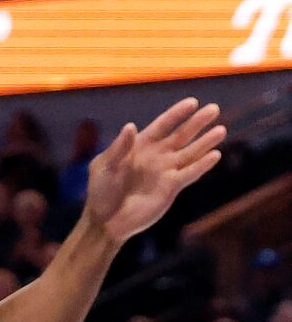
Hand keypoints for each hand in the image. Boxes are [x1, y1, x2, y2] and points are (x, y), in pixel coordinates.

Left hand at [85, 98, 224, 244]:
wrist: (106, 220)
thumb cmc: (101, 190)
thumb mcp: (104, 166)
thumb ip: (119, 148)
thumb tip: (131, 126)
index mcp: (139, 145)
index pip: (162, 125)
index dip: (177, 113)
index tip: (193, 102)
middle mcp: (156, 156)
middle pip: (181, 135)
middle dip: (197, 122)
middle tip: (214, 108)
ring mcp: (165, 172)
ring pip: (190, 153)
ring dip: (205, 142)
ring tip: (221, 129)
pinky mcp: (171, 189)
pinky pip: (190, 174)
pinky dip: (202, 165)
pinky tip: (215, 155)